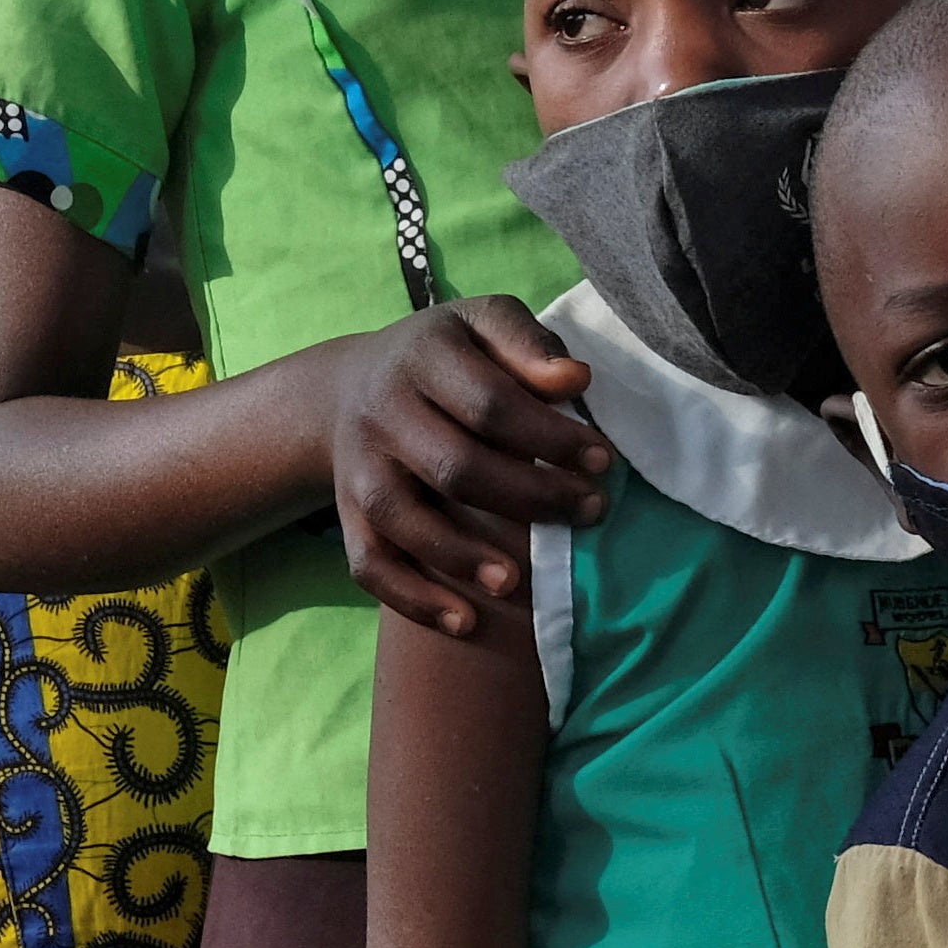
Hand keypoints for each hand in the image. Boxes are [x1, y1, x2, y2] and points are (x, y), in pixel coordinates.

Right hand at [332, 298, 613, 638]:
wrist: (347, 388)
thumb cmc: (443, 358)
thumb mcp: (482, 324)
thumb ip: (527, 345)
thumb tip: (574, 382)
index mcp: (423, 356)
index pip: (491, 403)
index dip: (551, 437)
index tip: (603, 460)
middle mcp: (381, 410)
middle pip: (455, 466)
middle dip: (531, 497)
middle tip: (590, 512)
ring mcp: (357, 466)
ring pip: (403, 519)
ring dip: (463, 557)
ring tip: (519, 581)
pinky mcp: (344, 514)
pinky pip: (369, 564)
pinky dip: (412, 599)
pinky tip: (464, 623)